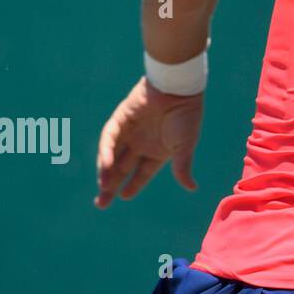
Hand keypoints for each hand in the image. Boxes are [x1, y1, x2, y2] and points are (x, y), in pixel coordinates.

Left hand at [94, 76, 202, 208]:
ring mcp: (129, 132)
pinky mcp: (119, 120)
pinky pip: (109, 139)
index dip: (133, 185)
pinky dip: (105, 153)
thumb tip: (192, 188)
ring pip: (112, 156)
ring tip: (102, 188)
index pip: (142, 173)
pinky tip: (105, 167)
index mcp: (158, 150)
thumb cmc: (186, 117)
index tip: (123, 197)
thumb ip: (182, 168)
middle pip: (122, 168)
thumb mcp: (185, 146)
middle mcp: (141, 143)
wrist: (178, 89)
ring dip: (105, 172)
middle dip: (112, 185)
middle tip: (101, 204)